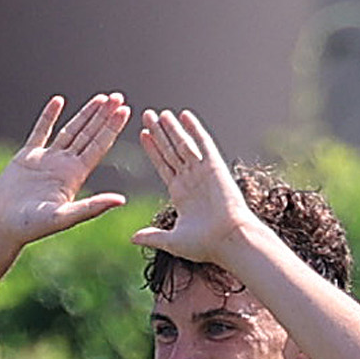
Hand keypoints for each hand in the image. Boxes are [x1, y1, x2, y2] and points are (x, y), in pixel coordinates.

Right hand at [0, 94, 133, 249]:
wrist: (0, 227)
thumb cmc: (31, 227)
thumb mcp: (64, 217)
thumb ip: (91, 207)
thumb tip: (122, 200)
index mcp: (75, 177)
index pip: (98, 147)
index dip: (111, 128)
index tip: (124, 110)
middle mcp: (64, 166)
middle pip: (88, 135)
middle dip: (104, 116)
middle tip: (118, 97)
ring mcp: (46, 160)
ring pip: (70, 131)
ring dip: (85, 114)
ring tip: (100, 98)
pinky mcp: (26, 158)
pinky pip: (40, 132)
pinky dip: (49, 117)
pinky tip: (58, 101)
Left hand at [128, 108, 256, 268]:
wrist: (228, 241)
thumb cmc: (204, 245)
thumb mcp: (171, 241)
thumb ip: (152, 236)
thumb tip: (132, 238)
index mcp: (180, 194)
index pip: (163, 165)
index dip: (153, 150)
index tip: (143, 135)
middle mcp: (190, 179)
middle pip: (170, 150)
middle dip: (159, 133)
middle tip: (147, 115)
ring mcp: (202, 172)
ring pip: (183, 144)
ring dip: (172, 128)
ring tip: (161, 113)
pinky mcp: (214, 167)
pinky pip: (203, 144)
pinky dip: (194, 129)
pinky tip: (185, 116)